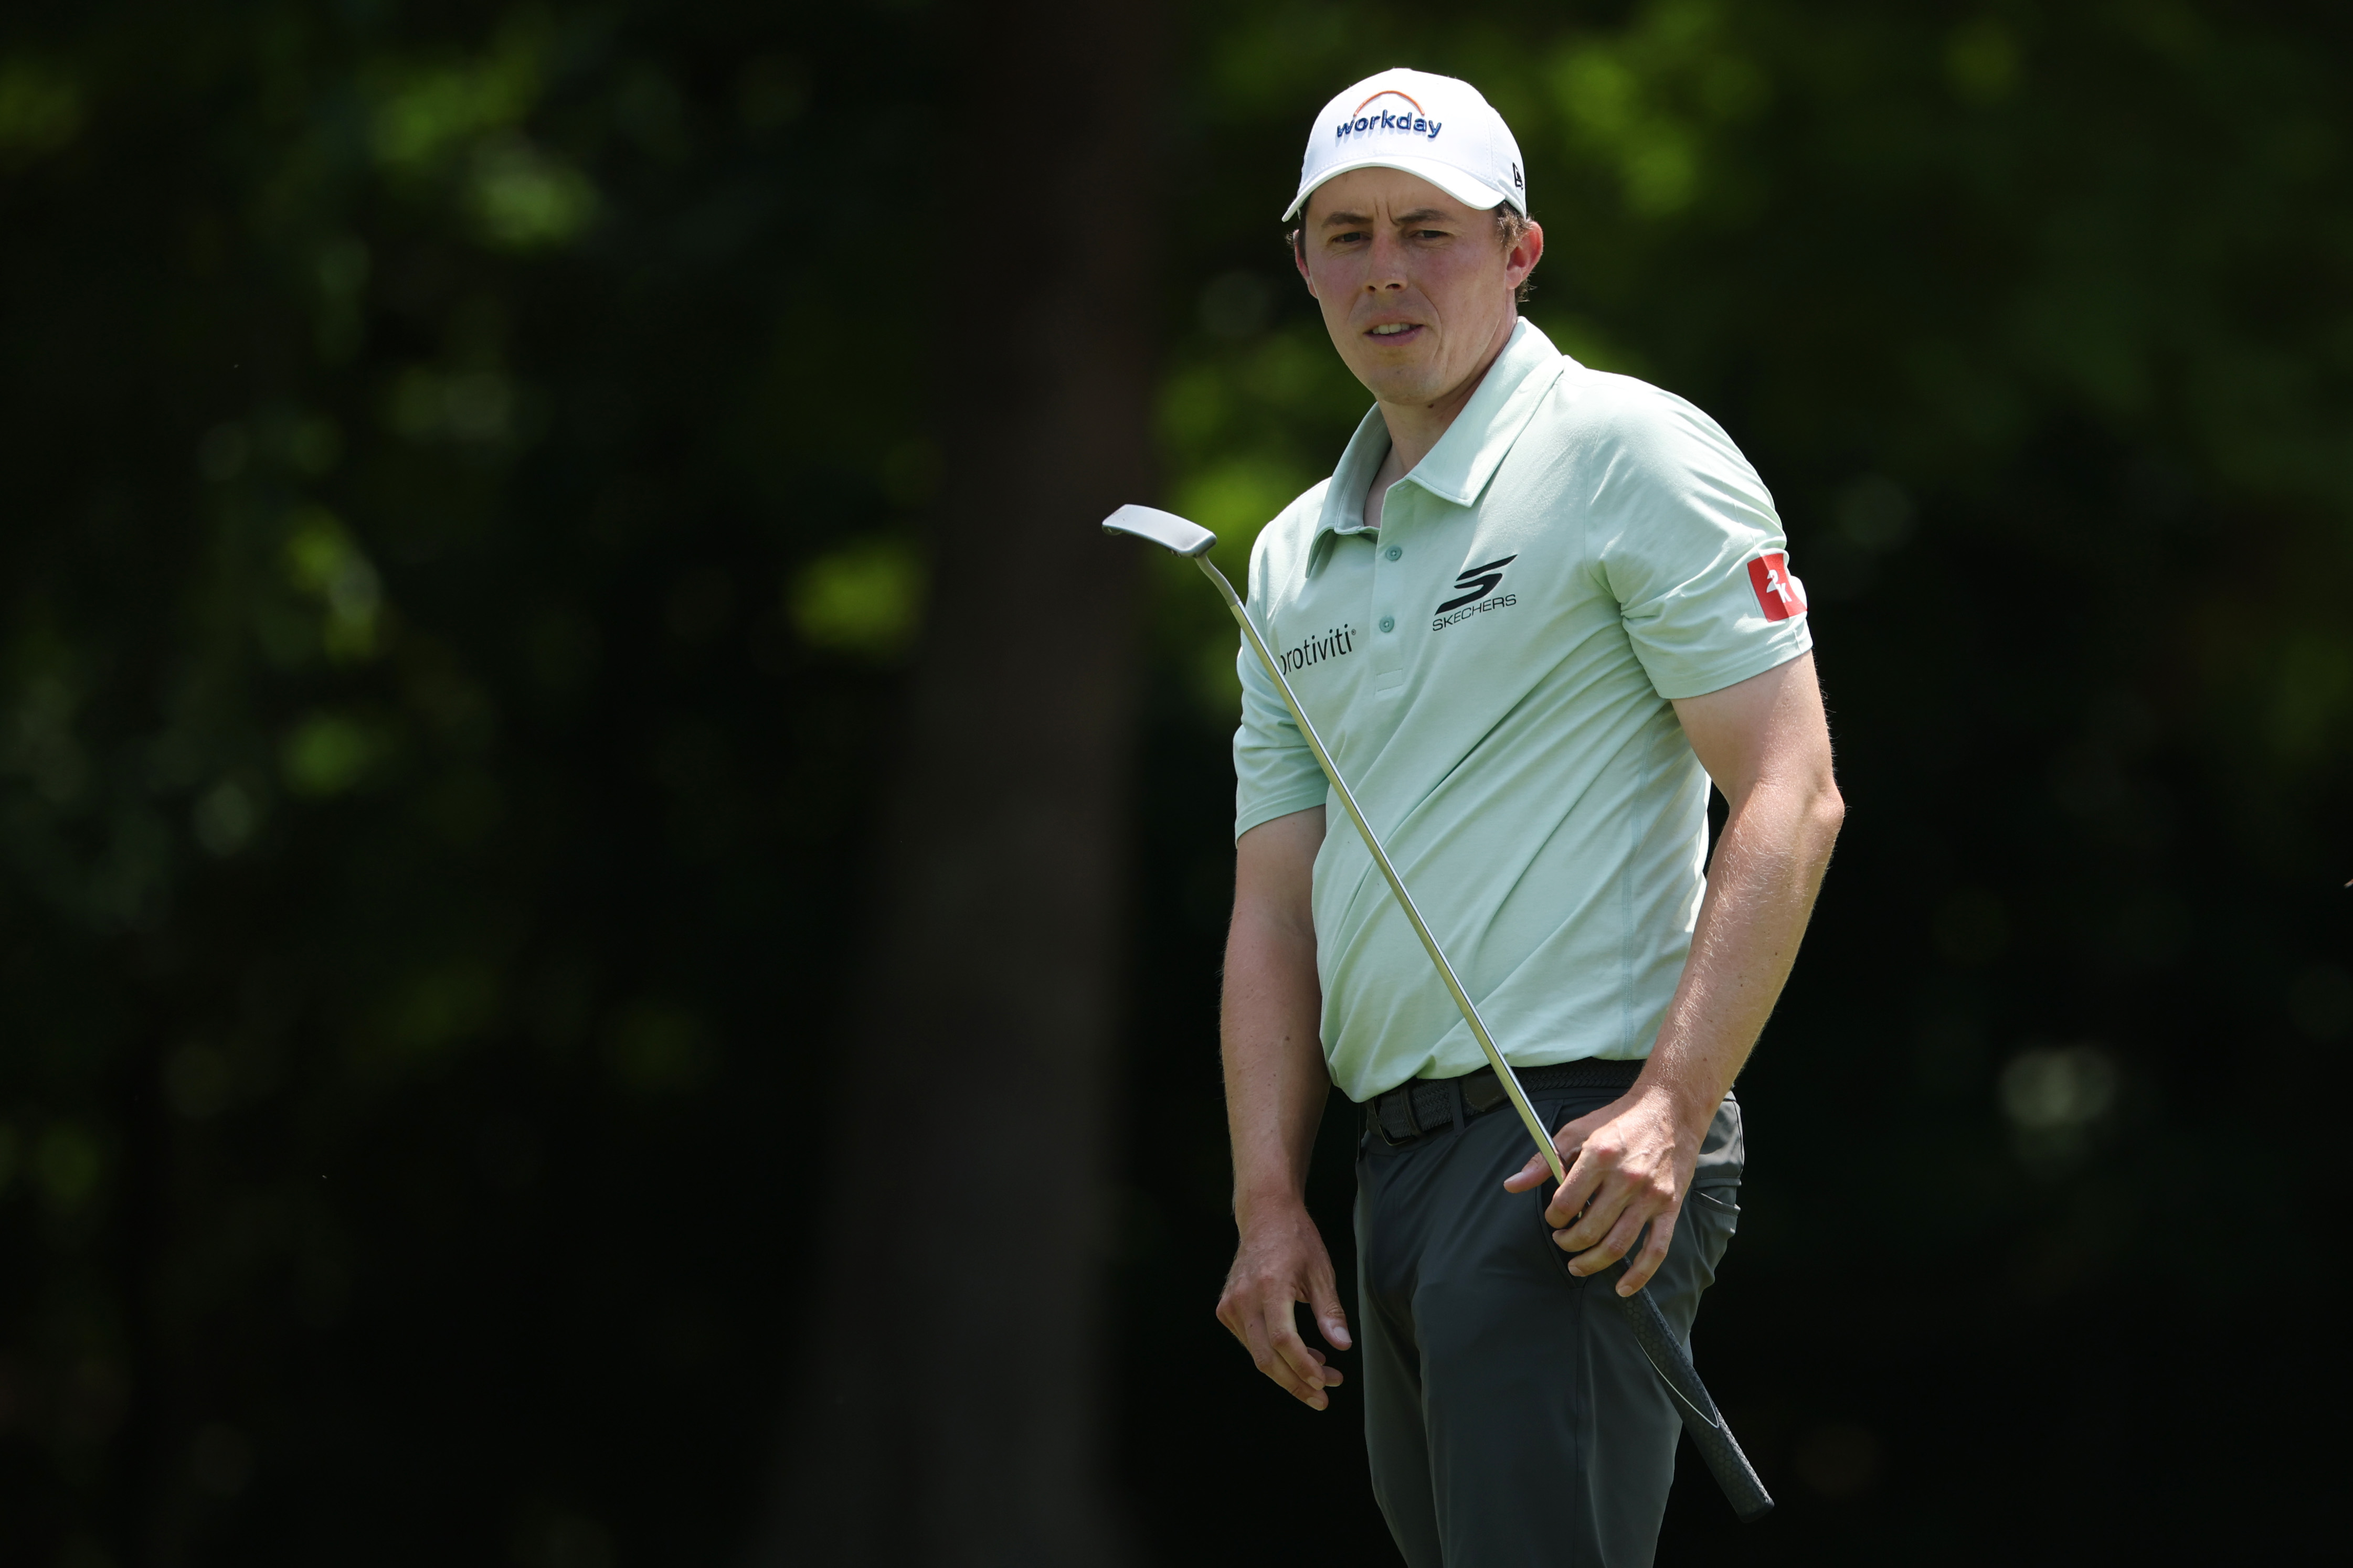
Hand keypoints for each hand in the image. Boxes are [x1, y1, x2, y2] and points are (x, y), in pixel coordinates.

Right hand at [1214, 1204, 1351, 1409]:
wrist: (1264, 1217)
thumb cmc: (1296, 1240)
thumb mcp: (1321, 1272)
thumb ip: (1330, 1311)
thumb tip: (1341, 1346)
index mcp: (1269, 1286)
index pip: (1284, 1340)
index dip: (1303, 1366)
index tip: (1325, 1382)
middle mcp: (1244, 1298)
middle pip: (1266, 1357)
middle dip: (1296, 1382)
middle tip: (1323, 1397)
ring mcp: (1230, 1305)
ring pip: (1258, 1355)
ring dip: (1289, 1371)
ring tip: (1321, 1371)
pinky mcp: (1226, 1310)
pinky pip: (1251, 1343)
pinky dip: (1274, 1355)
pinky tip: (1299, 1354)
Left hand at [1502, 1086, 1702, 1296]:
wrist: (1670, 1109)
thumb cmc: (1619, 1121)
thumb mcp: (1576, 1131)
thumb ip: (1543, 1160)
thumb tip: (1512, 1185)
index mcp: (1599, 1157)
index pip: (1566, 1204)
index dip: (1553, 1218)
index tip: (1554, 1218)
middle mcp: (1626, 1179)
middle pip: (1589, 1230)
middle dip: (1568, 1243)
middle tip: (1562, 1241)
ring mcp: (1650, 1196)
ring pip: (1618, 1245)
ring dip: (1592, 1262)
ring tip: (1577, 1265)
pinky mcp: (1670, 1207)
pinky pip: (1656, 1250)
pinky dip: (1639, 1275)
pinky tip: (1622, 1287)